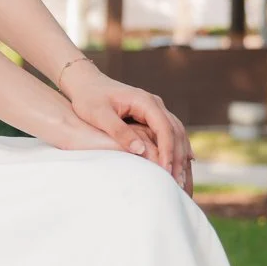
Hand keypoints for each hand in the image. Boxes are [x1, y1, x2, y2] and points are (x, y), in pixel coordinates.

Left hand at [59, 60, 192, 193]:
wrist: (86, 83)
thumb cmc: (89, 98)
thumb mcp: (99, 115)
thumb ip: (119, 131)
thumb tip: (140, 150)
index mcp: (144, 101)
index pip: (164, 128)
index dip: (167, 151)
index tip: (166, 171)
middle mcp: (155, 104)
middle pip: (176, 132)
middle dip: (178, 157)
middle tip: (178, 182)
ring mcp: (155, 110)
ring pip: (177, 133)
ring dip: (180, 155)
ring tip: (180, 179)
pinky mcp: (151, 116)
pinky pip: (170, 134)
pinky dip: (176, 149)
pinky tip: (181, 165)